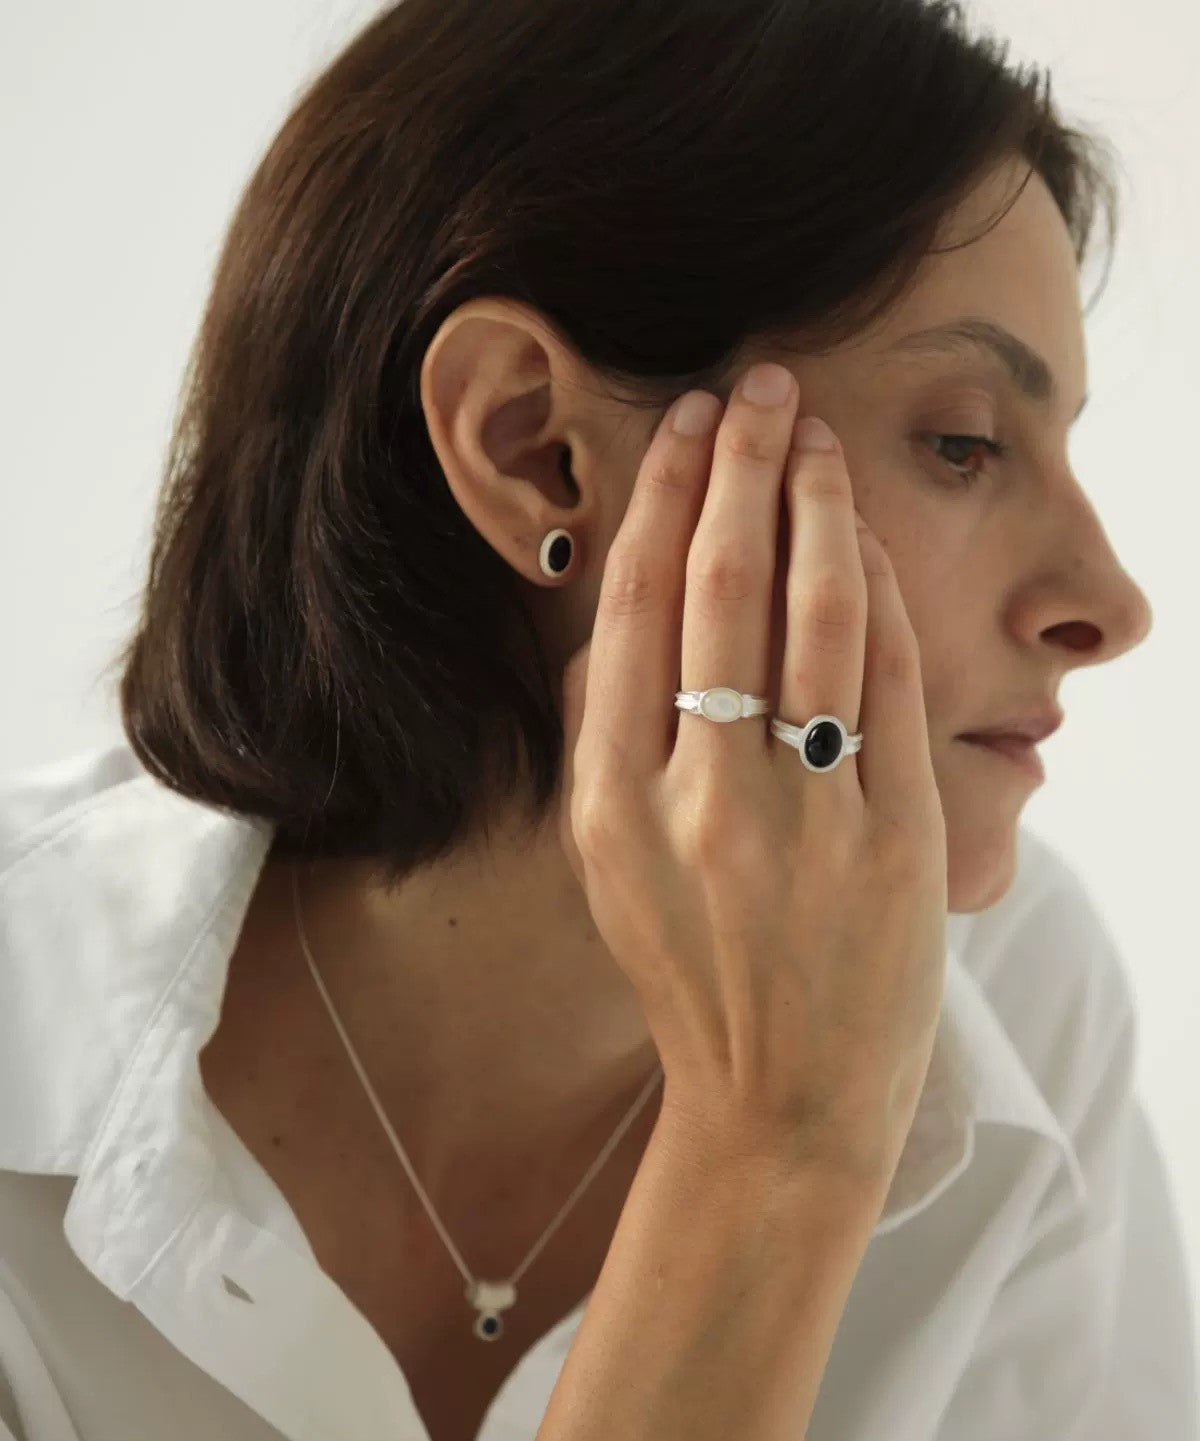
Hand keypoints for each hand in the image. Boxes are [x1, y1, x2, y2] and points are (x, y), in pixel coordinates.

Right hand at [556, 366, 948, 1196]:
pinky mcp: (896, 837)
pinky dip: (883, 594)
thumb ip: (603, 738)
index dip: (662, 500)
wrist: (783, 1102)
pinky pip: (894, 681)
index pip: (636, 609)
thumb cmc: (690, 975)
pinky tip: (867, 539)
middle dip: (741, 466)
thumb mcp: (607, 866)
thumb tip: (627, 604)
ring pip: (818, 613)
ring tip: (816, 437)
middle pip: (722, 587)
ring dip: (819, 505)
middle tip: (755, 386)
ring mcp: (806, 818)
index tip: (682, 427)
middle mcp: (700, 801)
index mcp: (610, 804)